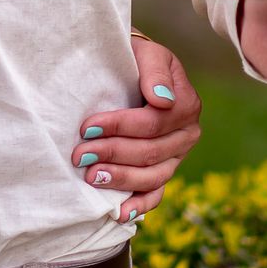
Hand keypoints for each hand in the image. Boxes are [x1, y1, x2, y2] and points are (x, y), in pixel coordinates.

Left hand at [71, 34, 202, 224]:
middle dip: (112, 154)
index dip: (120, 127)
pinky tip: (119, 213)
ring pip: (152, 176)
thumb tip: (161, 100)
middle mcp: (186, 134)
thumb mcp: (146, 54)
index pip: (152, 124)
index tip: (87, 126)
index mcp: (186, 105)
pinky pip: (156, 193)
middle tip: (80, 155)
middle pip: (150, 152)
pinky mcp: (162, 171)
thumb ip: (155, 73)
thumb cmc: (134, 59)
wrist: (131, 68)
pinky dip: (139, 205)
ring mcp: (176, 156)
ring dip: (121, 179)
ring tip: (91, 177)